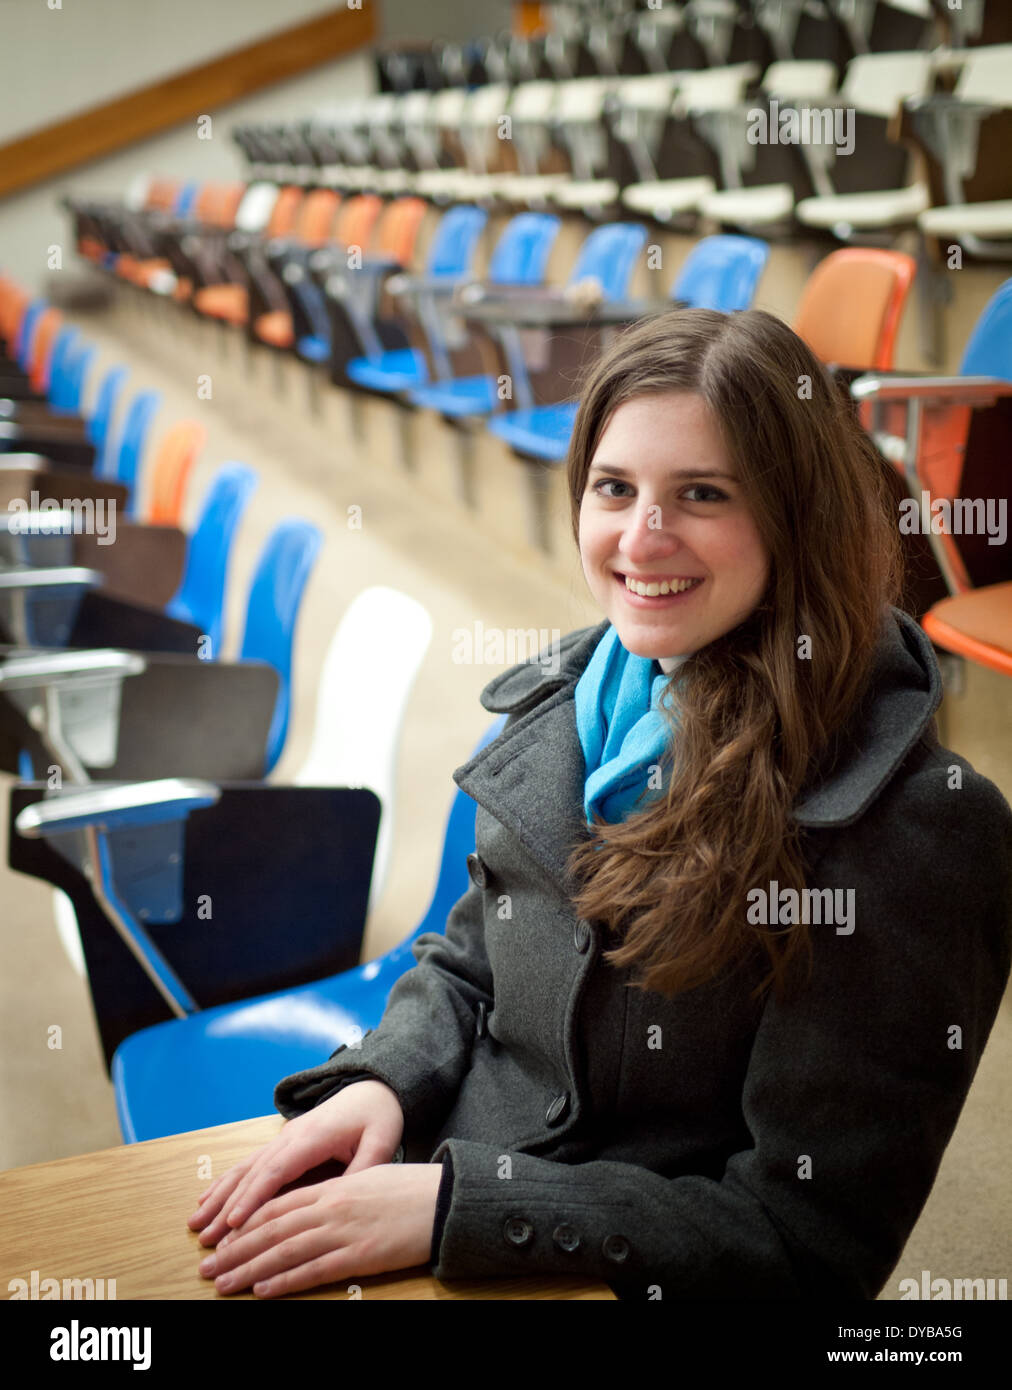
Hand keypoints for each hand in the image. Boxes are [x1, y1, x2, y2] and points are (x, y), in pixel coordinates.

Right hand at [187, 1080, 403, 1246]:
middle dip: (227, 1206)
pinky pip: (250, 1164)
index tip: (234, 1222)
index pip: (278, 1171)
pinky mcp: (282, 1143)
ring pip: (245, 1169)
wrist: (373, 1088)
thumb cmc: (378, 1115)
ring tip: (196, 1223)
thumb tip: (344, 1200)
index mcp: (313, 1137)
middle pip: (253, 1173)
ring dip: (219, 1196)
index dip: (254, 1197)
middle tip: (206, 1236)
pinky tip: (209, 1199)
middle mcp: (291, 1136)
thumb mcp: (382, 1140)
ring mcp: (283, 1138)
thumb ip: (364, 1169)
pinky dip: (228, 1183)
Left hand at [197, 1163, 443, 1296]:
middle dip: (236, 1250)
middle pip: (272, 1229)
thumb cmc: (411, 1190)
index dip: (246, 1224)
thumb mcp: (370, 1180)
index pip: (278, 1206)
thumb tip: (314, 1208)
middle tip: (208, 1268)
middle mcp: (331, 1206)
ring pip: (284, 1250)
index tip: (222, 1239)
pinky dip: (284, 1281)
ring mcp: (343, 1231)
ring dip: (249, 1269)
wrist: (446, 1199)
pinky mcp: (358, 1256)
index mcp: (333, 1188)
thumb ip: (338, 1193)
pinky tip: (263, 1290)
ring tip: (223, 1284)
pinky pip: (313, 1270)